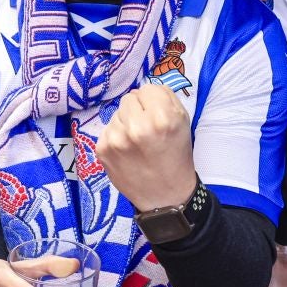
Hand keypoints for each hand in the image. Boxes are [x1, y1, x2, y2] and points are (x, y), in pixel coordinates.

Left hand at [96, 84, 194, 211]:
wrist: (165, 197)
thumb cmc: (176, 157)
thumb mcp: (183, 123)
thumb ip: (166, 98)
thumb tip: (144, 90)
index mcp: (162, 118)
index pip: (148, 89)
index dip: (154, 101)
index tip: (158, 115)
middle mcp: (137, 127)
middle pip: (129, 98)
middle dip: (138, 110)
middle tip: (147, 131)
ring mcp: (116, 139)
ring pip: (116, 113)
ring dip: (126, 123)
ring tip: (137, 143)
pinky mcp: (102, 149)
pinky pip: (107, 129)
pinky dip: (116, 137)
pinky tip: (126, 152)